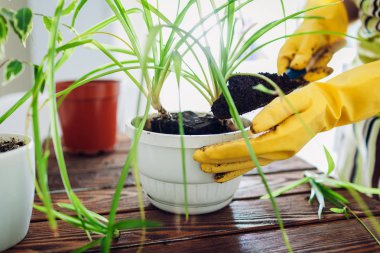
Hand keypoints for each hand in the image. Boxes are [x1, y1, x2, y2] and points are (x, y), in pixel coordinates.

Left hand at [194, 61, 379, 182]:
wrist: (326, 108)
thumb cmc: (309, 100)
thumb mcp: (294, 100)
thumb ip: (274, 113)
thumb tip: (252, 127)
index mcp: (283, 140)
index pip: (246, 148)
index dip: (223, 151)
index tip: (203, 152)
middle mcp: (279, 152)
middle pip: (243, 160)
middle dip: (219, 160)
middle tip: (196, 159)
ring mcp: (278, 155)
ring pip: (247, 165)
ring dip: (226, 167)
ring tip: (206, 170)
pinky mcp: (276, 152)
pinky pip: (253, 163)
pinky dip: (238, 169)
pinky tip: (226, 173)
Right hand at [278, 0, 347, 81]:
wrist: (328, 26)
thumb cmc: (313, 30)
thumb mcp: (309, 40)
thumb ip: (302, 55)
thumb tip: (296, 68)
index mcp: (284, 57)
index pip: (283, 74)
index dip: (291, 78)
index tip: (304, 76)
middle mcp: (291, 64)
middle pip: (296, 79)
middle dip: (311, 74)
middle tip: (323, 68)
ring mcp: (302, 67)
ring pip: (309, 77)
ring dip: (320, 66)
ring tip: (327, 52)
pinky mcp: (312, 69)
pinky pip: (317, 74)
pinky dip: (324, 67)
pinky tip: (329, 59)